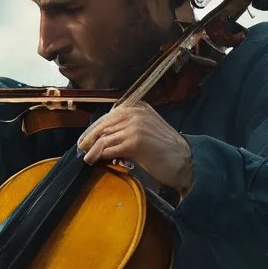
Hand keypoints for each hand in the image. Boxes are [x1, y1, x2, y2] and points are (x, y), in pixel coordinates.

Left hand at [77, 100, 193, 197]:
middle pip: (104, 125)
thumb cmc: (167, 150)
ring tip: (86, 156)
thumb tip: (106, 137)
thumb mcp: (148, 129)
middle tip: (81, 147)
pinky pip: (108, 148)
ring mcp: (135, 126)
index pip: (110, 115)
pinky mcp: (134, 142)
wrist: (185, 161)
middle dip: (90, 137)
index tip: (87, 137)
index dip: (96, 127)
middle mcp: (136, 113)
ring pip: (104, 137)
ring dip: (92, 149)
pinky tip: (94, 160)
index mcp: (139, 107)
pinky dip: (98, 155)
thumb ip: (130, 127)